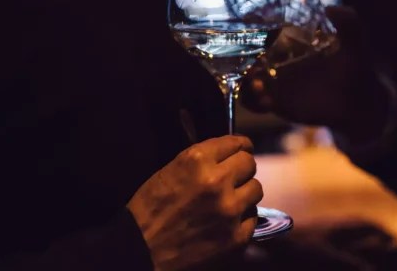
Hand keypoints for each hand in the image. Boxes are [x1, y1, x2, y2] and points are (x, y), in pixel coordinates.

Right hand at [127, 135, 262, 270]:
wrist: (141, 252)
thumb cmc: (149, 210)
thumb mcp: (169, 170)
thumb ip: (200, 159)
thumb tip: (224, 152)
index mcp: (197, 160)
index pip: (236, 143)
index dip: (240, 146)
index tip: (241, 150)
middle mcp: (217, 181)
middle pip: (249, 164)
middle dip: (242, 168)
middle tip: (234, 177)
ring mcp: (230, 210)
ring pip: (256, 189)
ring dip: (244, 192)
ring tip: (230, 200)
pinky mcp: (236, 237)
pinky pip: (252, 218)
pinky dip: (242, 218)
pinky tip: (227, 221)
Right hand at [242, 6, 396, 146]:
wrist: (359, 102)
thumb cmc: (355, 68)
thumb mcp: (354, 42)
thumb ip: (348, 22)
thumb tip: (330, 7)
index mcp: (292, 41)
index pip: (264, 30)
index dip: (252, 28)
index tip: (250, 28)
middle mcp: (278, 59)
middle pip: (247, 53)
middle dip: (240, 55)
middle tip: (250, 60)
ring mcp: (274, 81)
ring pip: (245, 77)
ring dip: (244, 80)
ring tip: (258, 83)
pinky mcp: (275, 103)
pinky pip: (253, 102)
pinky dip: (252, 101)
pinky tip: (266, 102)